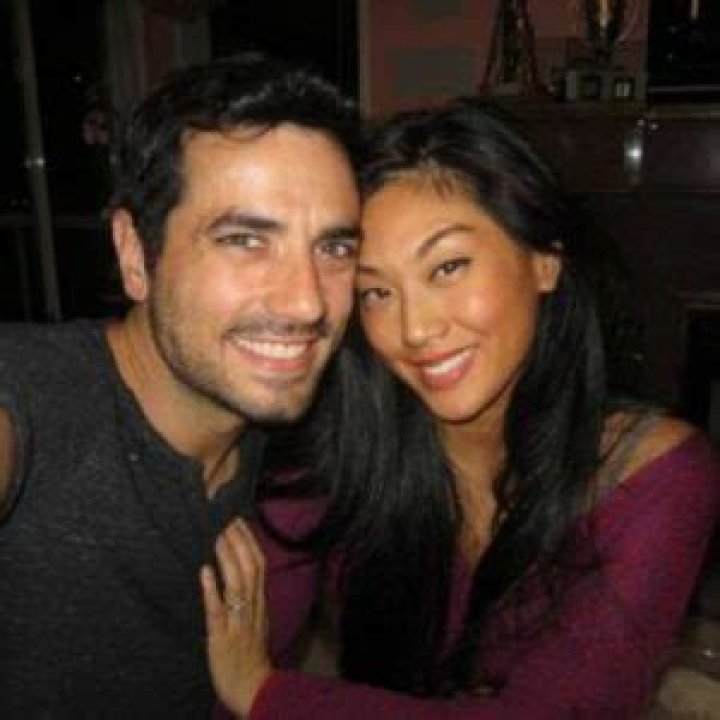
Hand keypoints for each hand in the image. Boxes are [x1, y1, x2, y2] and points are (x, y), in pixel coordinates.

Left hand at [200, 519, 273, 717]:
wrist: (253, 689)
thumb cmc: (249, 655)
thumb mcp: (254, 620)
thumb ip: (247, 596)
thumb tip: (234, 571)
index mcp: (258, 602)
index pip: (258, 564)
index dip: (248, 540)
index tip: (237, 518)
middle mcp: (252, 607)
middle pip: (251, 567)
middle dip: (239, 541)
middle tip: (225, 517)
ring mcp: (238, 621)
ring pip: (238, 583)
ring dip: (227, 558)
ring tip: (216, 535)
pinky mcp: (223, 637)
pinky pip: (218, 611)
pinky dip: (212, 590)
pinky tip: (204, 572)